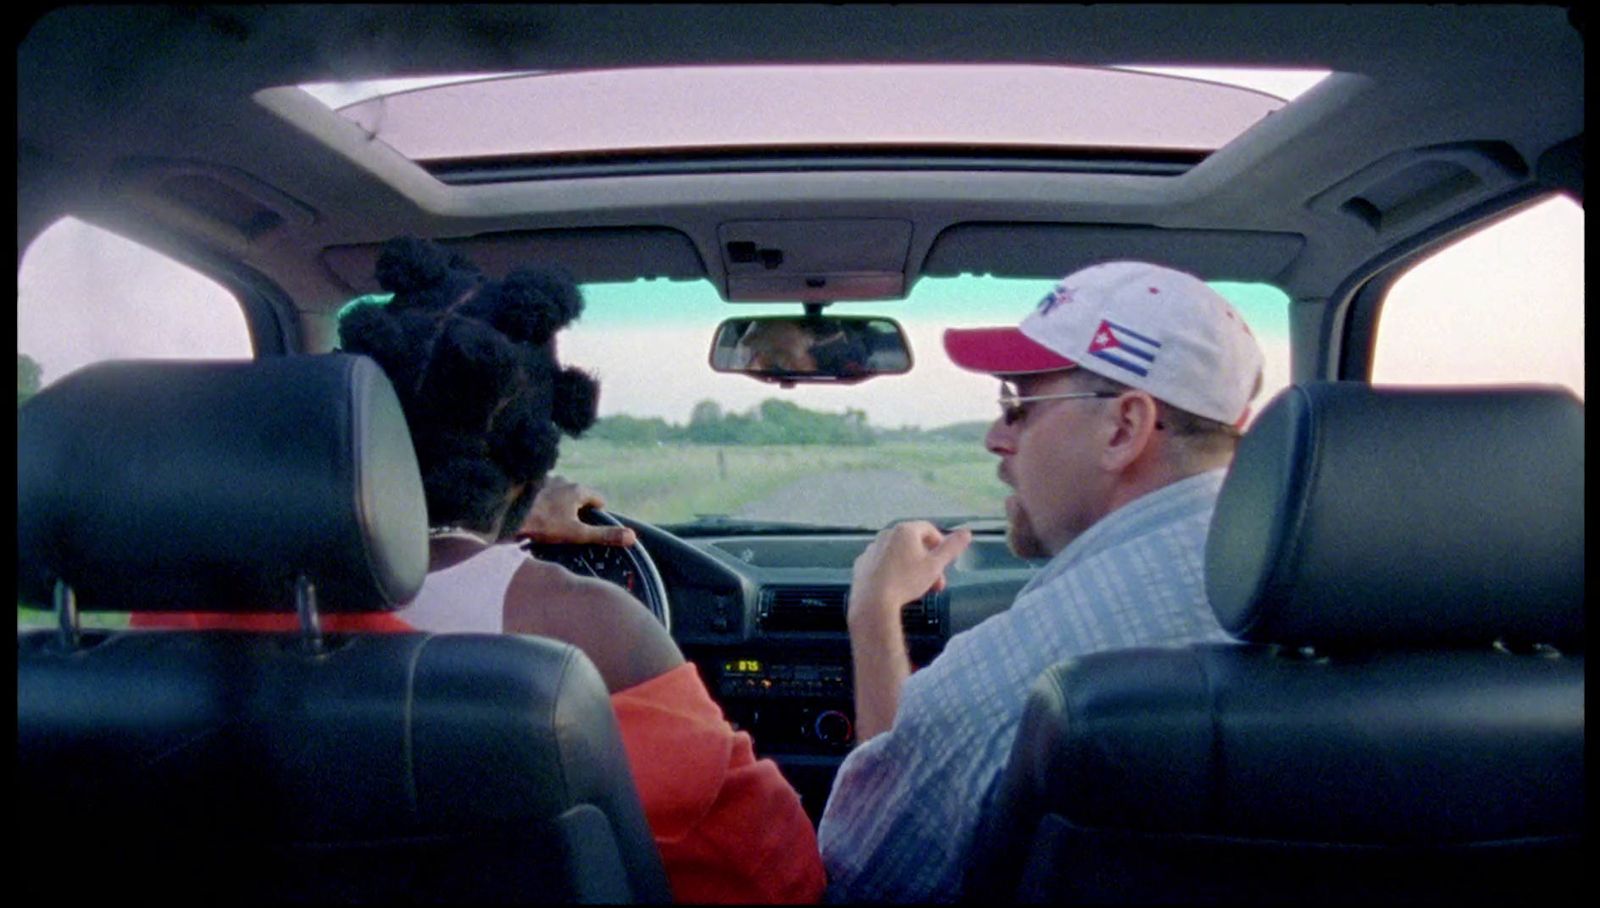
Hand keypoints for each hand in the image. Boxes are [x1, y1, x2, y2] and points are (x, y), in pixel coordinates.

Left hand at [515, 475, 636, 546]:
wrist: (508, 513)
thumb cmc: (544, 524)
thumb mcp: (577, 533)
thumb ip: (604, 535)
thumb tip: (632, 537)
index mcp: (578, 489)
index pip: (599, 499)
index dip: (597, 514)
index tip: (588, 526)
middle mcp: (564, 479)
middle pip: (579, 494)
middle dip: (577, 509)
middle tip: (567, 526)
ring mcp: (546, 479)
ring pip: (560, 491)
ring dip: (559, 502)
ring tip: (549, 520)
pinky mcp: (530, 483)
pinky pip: (543, 491)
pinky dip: (543, 500)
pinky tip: (534, 512)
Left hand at [847, 521, 971, 631]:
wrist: (873, 601)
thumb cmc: (907, 580)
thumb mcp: (935, 566)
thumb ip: (951, 548)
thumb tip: (967, 532)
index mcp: (905, 530)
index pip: (928, 529)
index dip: (940, 543)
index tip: (945, 561)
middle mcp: (886, 534)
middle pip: (913, 543)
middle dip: (928, 562)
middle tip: (937, 583)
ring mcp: (872, 549)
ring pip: (897, 554)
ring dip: (911, 568)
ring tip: (919, 589)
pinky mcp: (861, 564)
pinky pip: (882, 564)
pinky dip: (892, 572)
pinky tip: (896, 588)